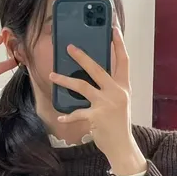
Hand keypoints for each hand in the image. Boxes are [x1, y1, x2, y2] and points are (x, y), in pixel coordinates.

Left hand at [49, 27, 146, 174]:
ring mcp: (106, 104)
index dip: (119, 45)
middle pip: (97, 69)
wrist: (122, 146)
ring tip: (53, 76)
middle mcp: (116, 92)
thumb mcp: (119, 102)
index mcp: (123, 87)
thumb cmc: (118, 124)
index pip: (123, 61)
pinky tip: (60, 116)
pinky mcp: (97, 117)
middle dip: (82, 57)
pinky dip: (68, 116)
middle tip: (69, 48)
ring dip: (65, 81)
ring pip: (82, 86)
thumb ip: (109, 88)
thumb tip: (92, 75)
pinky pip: (77, 113)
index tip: (114, 29)